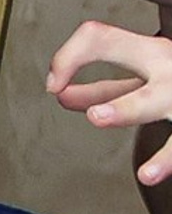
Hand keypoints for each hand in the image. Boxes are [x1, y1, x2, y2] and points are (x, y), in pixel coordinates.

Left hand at [47, 20, 171, 182]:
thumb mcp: (149, 76)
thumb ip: (106, 87)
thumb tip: (60, 93)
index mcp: (153, 51)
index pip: (99, 38)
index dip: (68, 58)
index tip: (53, 86)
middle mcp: (168, 66)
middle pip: (131, 54)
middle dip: (95, 62)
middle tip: (86, 106)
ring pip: (152, 99)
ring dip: (125, 108)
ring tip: (98, 118)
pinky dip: (165, 160)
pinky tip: (147, 174)